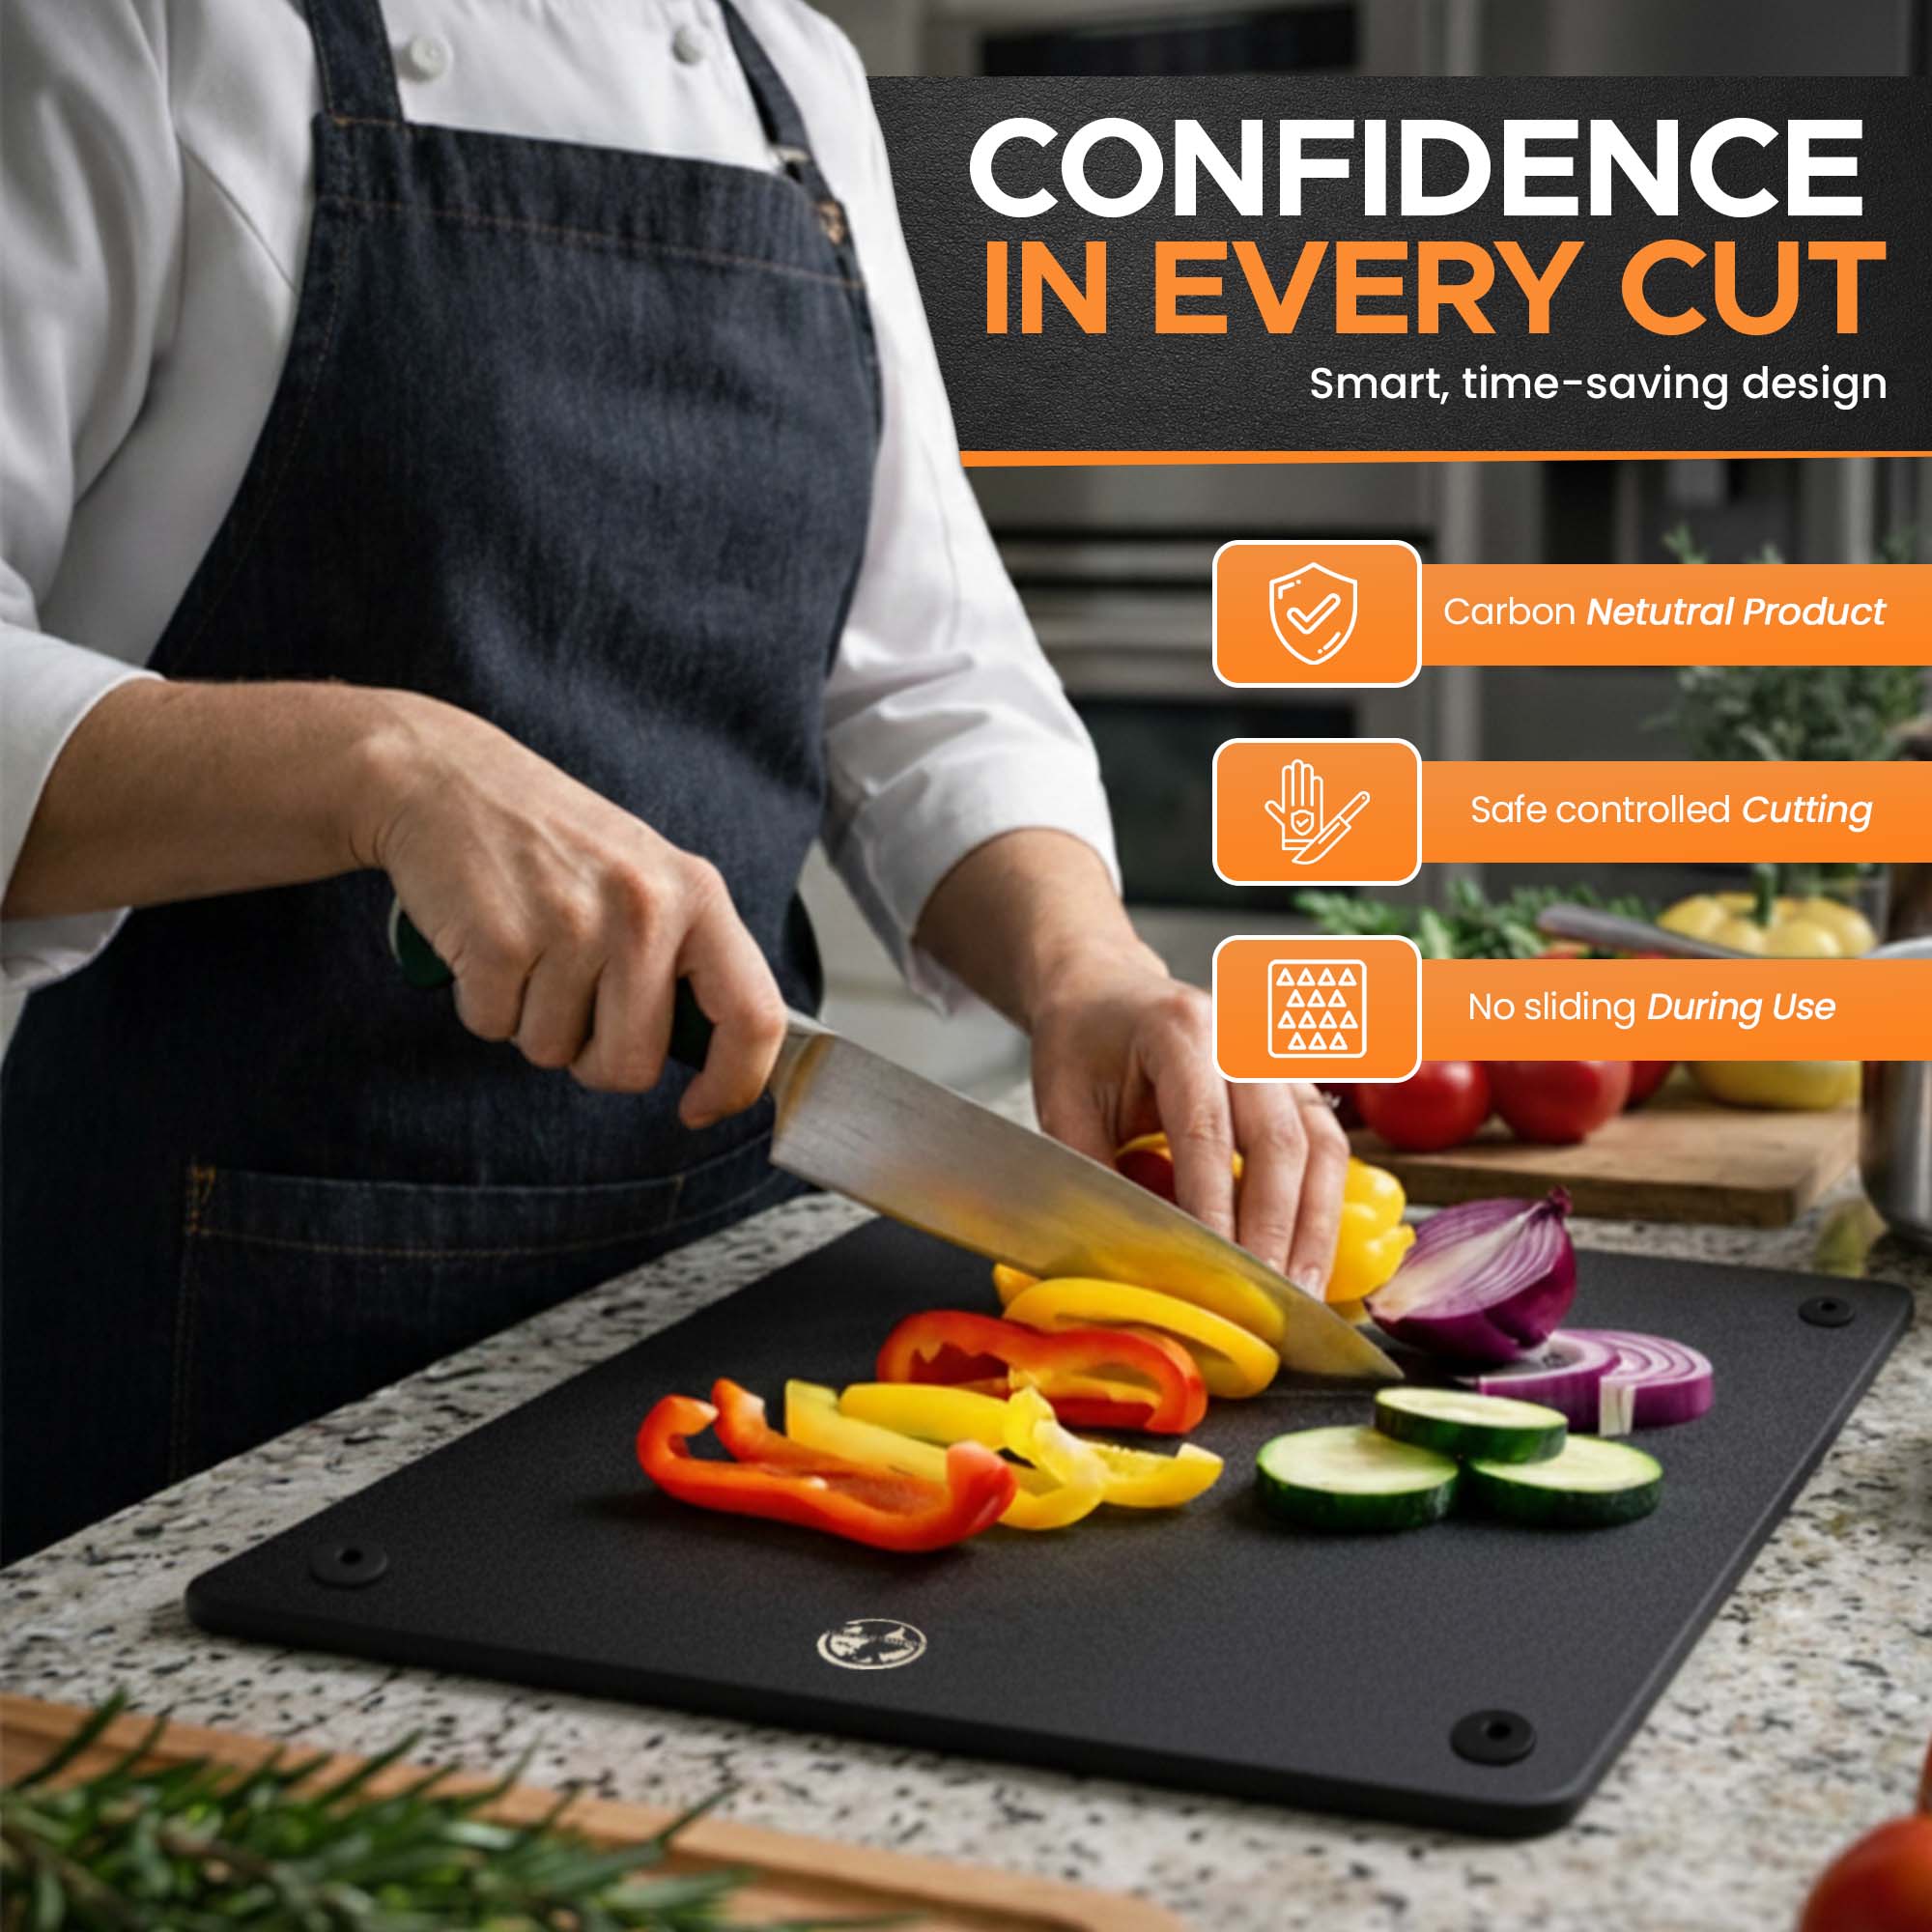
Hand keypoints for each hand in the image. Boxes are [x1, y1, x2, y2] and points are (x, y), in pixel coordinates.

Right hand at [357, 693, 782, 1123]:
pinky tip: (485, 941)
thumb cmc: (552, 844)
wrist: (444, 780)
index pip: (754, 1015)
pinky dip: (481, 1002)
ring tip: (526, 947)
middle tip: (571, 996)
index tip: (701, 1108)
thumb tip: (716, 1059)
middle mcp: (645, 908)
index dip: (735, 1082)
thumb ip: (685, 958)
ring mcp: (572, 923)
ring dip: (531, 1021)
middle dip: (594, 1057)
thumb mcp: (647, 879)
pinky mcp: (499, 941)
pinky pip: (493, 1029)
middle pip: (634, 1065)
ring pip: (555, 1054)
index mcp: (697, 894)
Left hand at [1027, 949, 1349, 1295]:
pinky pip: (1326, 1145)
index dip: (1216, 1206)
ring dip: (1314, 1226)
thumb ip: (1095, 1174)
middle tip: (1266, 1299)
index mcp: (1178, 1030)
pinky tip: (1311, 1255)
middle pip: (1277, 1140)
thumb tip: (1133, 1256)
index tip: (1216, 1272)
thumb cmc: (1081, 1045)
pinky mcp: (1295, 1082)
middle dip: (1275, 1228)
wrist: (1105, 990)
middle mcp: (1240, 1035)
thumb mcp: (1063, 1105)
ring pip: (1318, 1146)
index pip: (1207, 1130)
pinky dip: (1323, 1205)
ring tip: (1299, 1293)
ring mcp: (1277, 1056)